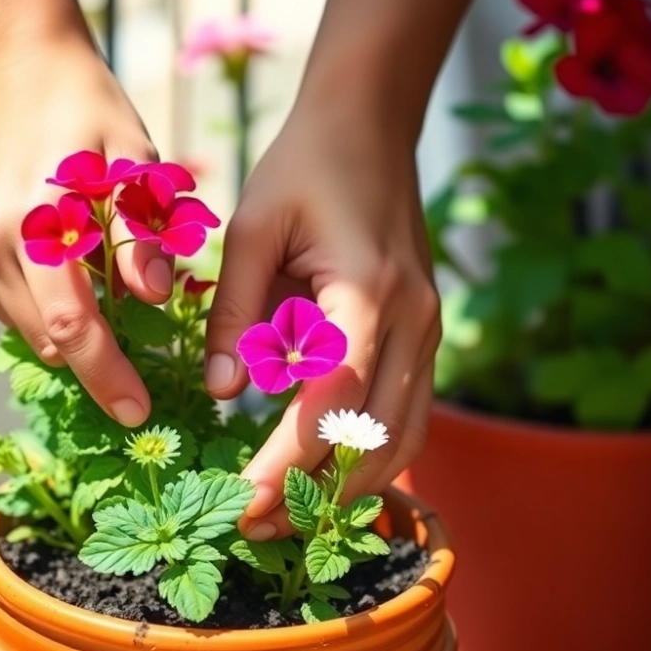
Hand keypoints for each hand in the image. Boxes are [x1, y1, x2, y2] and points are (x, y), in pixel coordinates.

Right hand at [0, 36, 167, 427]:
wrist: (11, 64)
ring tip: (115, 314)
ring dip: (72, 340)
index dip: (106, 377)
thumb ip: (140, 229)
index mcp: (36, 221)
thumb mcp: (132, 154)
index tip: (139, 412)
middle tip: (145, 365)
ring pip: (29, 332)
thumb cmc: (86, 105)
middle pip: (47, 342)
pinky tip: (78, 286)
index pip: (71, 326)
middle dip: (96, 365)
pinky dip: (49, 314)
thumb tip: (155, 298)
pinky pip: (13, 308)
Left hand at [204, 96, 440, 539]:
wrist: (369, 124)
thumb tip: (223, 393)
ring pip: (402, 441)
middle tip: (250, 527)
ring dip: (346, 489)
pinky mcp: (422, 336)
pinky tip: (324, 478)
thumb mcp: (252, 230)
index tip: (239, 506)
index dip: (285, 466)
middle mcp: (414, 324)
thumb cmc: (303, 168)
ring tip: (284, 517)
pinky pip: (406, 417)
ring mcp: (428, 332)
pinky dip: (369, 458)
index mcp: (370, 295)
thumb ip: (236, 314)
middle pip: (375, 440)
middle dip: (313, 496)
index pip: (330, 406)